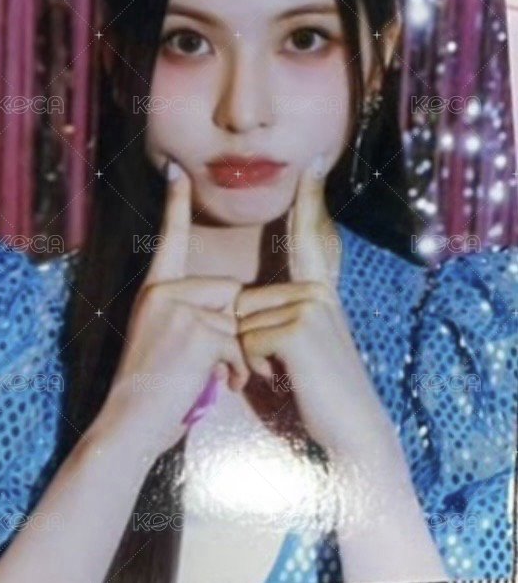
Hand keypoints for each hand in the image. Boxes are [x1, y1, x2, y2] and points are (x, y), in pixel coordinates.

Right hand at [102, 159, 249, 452]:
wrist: (129, 425)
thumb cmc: (154, 392)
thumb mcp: (164, 340)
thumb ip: (189, 316)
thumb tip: (229, 309)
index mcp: (155, 292)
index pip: (170, 240)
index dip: (174, 205)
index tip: (176, 170)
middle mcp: (163, 293)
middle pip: (229, 293)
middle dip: (231, 332)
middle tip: (210, 366)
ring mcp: (177, 309)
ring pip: (236, 320)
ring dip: (235, 356)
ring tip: (209, 379)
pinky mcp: (194, 330)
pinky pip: (237, 344)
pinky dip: (235, 371)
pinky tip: (211, 386)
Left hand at [235, 157, 394, 459]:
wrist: (354, 432)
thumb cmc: (323, 394)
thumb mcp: (310, 345)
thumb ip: (289, 316)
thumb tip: (247, 304)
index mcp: (320, 292)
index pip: (311, 238)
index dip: (309, 200)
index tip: (312, 162)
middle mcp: (317, 291)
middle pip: (243, 300)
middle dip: (248, 342)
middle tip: (287, 369)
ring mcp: (310, 305)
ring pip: (240, 322)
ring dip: (253, 359)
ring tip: (290, 375)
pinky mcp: (299, 327)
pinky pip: (246, 341)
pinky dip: (257, 369)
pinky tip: (289, 380)